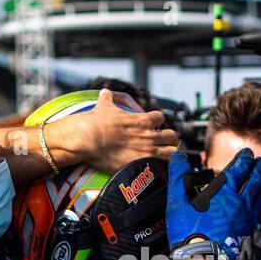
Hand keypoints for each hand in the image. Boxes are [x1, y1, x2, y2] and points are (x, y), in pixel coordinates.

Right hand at [50, 88, 177, 169]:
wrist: (88, 139)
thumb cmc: (96, 122)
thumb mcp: (104, 105)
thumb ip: (108, 98)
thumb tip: (105, 91)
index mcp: (143, 120)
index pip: (161, 118)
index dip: (157, 122)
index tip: (152, 126)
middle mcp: (149, 135)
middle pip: (172, 136)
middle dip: (168, 139)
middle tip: (161, 142)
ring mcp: (147, 151)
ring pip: (172, 152)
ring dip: (168, 153)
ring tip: (162, 156)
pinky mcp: (142, 165)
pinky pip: (162, 167)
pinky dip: (160, 167)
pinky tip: (155, 167)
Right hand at [167, 149, 260, 252]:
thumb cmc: (190, 233)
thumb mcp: (177, 202)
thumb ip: (178, 176)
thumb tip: (178, 154)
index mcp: (225, 191)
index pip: (240, 167)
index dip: (245, 158)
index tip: (248, 153)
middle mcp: (242, 201)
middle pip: (257, 178)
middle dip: (260, 167)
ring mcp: (250, 217)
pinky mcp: (253, 231)